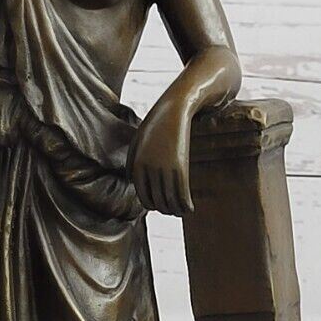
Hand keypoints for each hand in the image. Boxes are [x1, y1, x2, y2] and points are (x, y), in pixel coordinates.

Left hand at [128, 93, 193, 216]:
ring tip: (182, 211)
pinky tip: (190, 209)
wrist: (174, 109)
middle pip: (157, 202)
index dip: (153, 205)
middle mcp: (149, 170)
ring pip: (170, 201)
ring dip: (177, 211)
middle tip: (173, 210)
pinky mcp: (180, 166)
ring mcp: (164, 168)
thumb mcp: (137, 142)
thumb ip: (132, 163)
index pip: (144, 198)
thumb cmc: (155, 125)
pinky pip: (182, 194)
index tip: (161, 206)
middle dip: (166, 210)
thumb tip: (130, 183)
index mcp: (137, 166)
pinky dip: (186, 205)